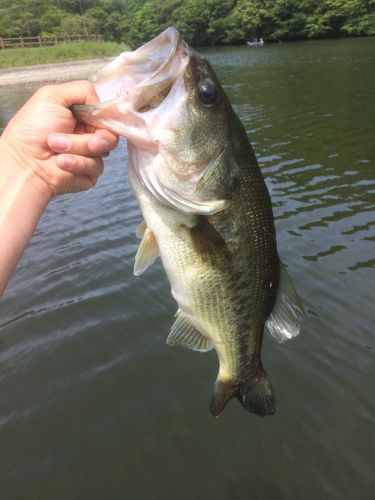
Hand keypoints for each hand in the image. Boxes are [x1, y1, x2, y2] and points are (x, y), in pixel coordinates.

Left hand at [0, 80, 118, 195]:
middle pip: (110, 135)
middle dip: (95, 136)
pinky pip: (96, 168)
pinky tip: (60, 162)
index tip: (97, 120)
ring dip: (77, 148)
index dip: (106, 118)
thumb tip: (101, 104)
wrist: (23, 162)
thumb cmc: (32, 129)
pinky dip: (77, 163)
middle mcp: (88, 135)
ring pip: (102, 152)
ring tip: (55, 147)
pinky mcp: (89, 174)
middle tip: (77, 135)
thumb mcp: (52, 96)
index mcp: (82, 117)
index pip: (107, 116)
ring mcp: (90, 155)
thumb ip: (82, 90)